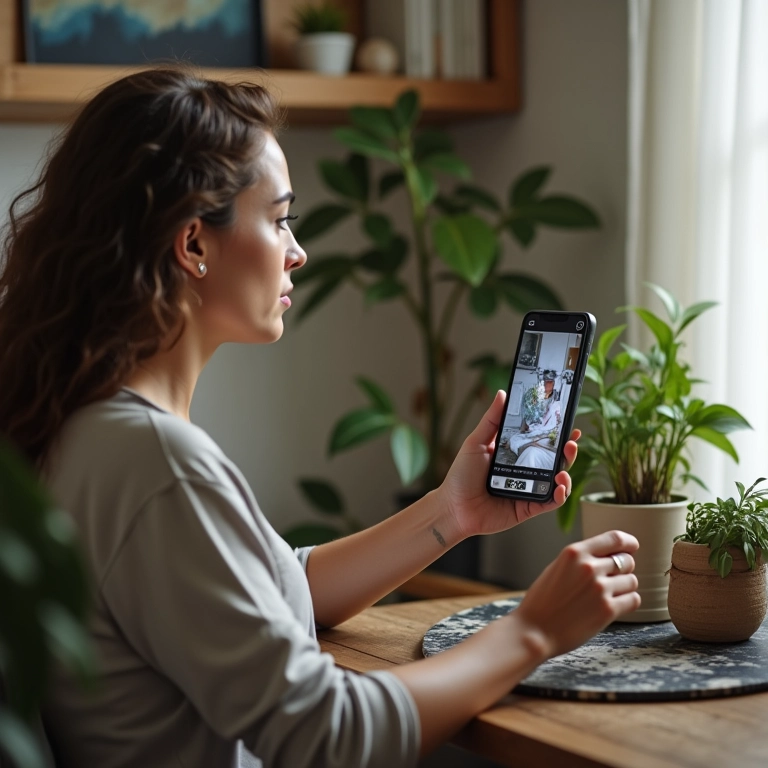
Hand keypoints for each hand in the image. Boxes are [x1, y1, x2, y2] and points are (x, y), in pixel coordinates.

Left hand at [437, 390, 579, 539]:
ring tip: (563, 466)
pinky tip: (560, 486)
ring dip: (566, 472)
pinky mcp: (529, 507)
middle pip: (554, 460)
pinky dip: (560, 495)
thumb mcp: (475, 443)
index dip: (556, 432)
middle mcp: (525, 471)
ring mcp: (529, 489)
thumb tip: (502, 394)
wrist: (453, 507)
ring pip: (557, 481)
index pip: (540, 440)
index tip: (567, 422)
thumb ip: (491, 420)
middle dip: (567, 450)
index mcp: (514, 453)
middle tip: (570, 442)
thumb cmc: (461, 476)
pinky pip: (550, 502)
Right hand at [513, 530, 640, 658]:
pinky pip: (633, 600)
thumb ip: (581, 559)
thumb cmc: (543, 601)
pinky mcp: (607, 610)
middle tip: (611, 580)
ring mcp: (599, 588)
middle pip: (626, 560)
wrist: (534, 630)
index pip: (614, 538)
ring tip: (606, 596)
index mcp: (574, 552)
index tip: (632, 547)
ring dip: (624, 588)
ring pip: (632, 581)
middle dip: (623, 569)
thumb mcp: (557, 567)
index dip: (628, 543)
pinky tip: (612, 607)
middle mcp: (589, 567)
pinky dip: (627, 603)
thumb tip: (610, 555)